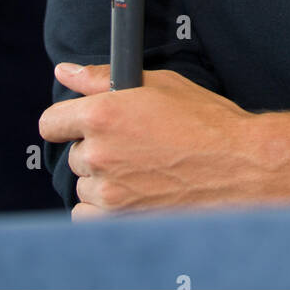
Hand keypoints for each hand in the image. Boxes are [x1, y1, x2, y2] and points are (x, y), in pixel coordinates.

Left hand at [39, 63, 259, 214]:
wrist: (238, 164)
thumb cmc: (205, 120)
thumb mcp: (158, 84)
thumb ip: (101, 78)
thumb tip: (65, 71)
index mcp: (103, 113)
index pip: (51, 123)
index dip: (66, 121)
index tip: (78, 125)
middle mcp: (99, 152)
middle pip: (74, 155)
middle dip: (97, 149)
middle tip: (132, 145)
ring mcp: (109, 189)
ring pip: (84, 186)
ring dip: (103, 180)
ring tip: (140, 170)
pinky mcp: (120, 218)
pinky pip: (87, 217)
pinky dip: (103, 210)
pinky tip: (131, 194)